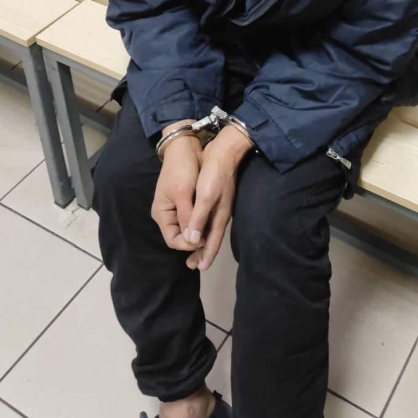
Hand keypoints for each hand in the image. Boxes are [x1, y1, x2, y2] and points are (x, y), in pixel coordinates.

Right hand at [151, 133, 208, 252]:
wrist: (186, 147)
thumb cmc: (181, 169)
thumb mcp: (183, 192)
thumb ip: (186, 216)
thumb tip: (191, 241)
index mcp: (162, 214)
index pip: (173, 240)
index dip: (188, 244)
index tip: (203, 240)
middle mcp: (168, 215)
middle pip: (181, 237)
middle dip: (194, 242)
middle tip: (211, 241)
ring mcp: (178, 210)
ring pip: (189, 230)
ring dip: (199, 235)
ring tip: (213, 238)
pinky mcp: (188, 203)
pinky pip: (194, 220)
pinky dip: (202, 225)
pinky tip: (213, 227)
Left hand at [184, 126, 252, 270]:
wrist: (225, 150)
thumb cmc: (214, 174)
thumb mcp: (205, 196)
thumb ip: (199, 218)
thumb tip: (193, 241)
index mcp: (219, 216)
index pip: (212, 242)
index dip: (205, 255)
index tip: (197, 267)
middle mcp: (221, 214)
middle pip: (212, 239)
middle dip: (202, 252)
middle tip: (192, 264)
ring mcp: (220, 205)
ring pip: (209, 229)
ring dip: (201, 241)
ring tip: (192, 250)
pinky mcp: (216, 197)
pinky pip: (209, 219)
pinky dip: (202, 228)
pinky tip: (197, 227)